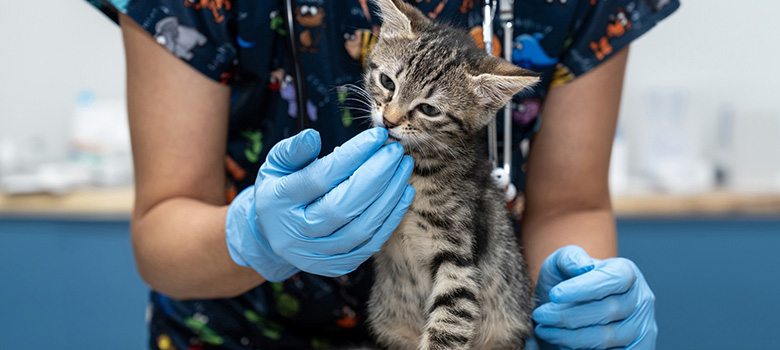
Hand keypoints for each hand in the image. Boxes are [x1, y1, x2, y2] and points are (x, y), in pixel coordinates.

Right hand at [225, 128, 414, 281]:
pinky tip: (404, 193)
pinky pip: (371, 243)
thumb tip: (313, 136)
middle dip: (376, 175)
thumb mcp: (275, 165)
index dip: (352, 155)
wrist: (274, 236)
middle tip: (395, 151)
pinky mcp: (337, 265)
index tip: (376, 137)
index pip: (320, 177)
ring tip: (403, 168)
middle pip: (343, 205)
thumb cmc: (280, 191)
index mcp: (279, 202)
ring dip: (389, 196)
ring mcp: (317, 254)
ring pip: (361, 227)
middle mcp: (297, 232)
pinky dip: (391, 217)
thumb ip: (293, 150)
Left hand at [529, 246, 656, 348]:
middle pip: (609, 310)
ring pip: (607, 337)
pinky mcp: (636, 349)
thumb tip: (583, 266)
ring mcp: (640, 328)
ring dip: (570, 336)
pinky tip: (560, 343)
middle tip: (541, 314)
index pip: (613, 279)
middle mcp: (640, 300)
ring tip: (544, 329)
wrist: (565, 309)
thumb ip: (570, 258)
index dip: (584, 288)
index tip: (554, 294)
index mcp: (626, 272)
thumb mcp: (560, 263)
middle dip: (569, 315)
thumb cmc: (565, 283)